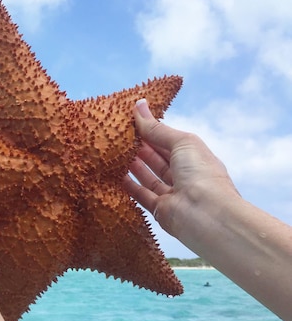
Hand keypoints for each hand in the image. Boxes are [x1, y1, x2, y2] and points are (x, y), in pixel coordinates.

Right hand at [123, 99, 239, 238]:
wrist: (206, 215)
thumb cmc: (200, 174)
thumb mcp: (181, 142)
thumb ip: (156, 128)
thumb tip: (139, 105)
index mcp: (194, 156)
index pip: (169, 140)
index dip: (152, 131)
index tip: (130, 121)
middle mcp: (185, 175)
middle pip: (158, 159)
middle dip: (140, 147)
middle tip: (118, 136)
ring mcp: (172, 193)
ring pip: (149, 177)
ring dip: (133, 165)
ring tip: (113, 153)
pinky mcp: (160, 210)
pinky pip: (142, 195)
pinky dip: (129, 186)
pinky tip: (115, 175)